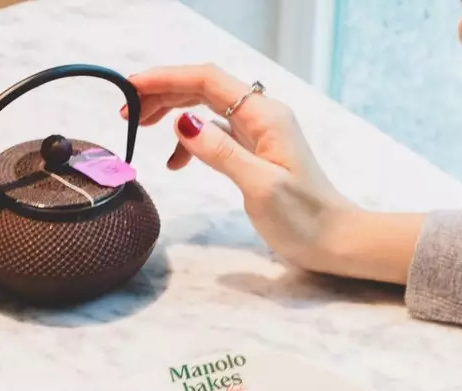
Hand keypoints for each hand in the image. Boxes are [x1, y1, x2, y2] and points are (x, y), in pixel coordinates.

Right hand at [124, 64, 422, 283]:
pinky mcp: (255, 152)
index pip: (207, 80)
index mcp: (264, 115)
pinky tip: (175, 163)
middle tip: (126, 111)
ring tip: (140, 128)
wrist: (335, 240)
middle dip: (163, 93)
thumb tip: (182, 122)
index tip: (131, 87)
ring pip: (206, 108)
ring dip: (172, 112)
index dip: (166, 78)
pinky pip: (215, 134)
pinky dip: (190, 142)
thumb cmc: (304, 218)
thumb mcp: (259, 186)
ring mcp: (259, 133)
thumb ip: (220, 153)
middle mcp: (262, 116)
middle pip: (203, 88)